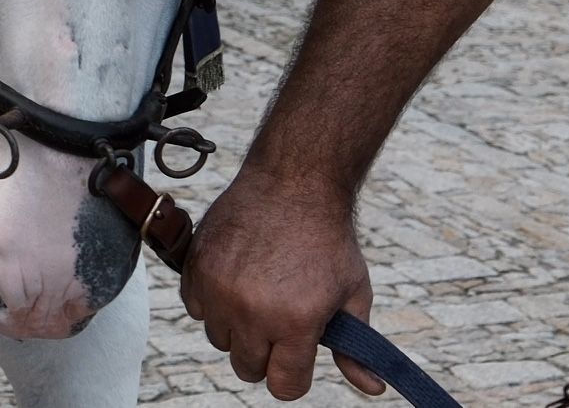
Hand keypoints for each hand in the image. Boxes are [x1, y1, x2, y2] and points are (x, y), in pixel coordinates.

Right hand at [181, 167, 379, 399]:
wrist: (294, 181)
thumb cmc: (328, 239)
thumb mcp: (354, 293)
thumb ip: (357, 347)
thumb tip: (373, 389)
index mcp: (295, 322)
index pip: (283, 386)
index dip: (295, 374)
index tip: (299, 352)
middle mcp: (252, 310)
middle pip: (247, 368)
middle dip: (266, 352)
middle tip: (280, 320)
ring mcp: (219, 288)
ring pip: (220, 339)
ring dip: (237, 327)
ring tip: (258, 294)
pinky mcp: (196, 267)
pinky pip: (195, 308)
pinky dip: (212, 301)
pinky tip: (235, 279)